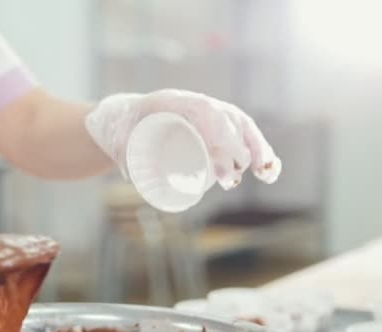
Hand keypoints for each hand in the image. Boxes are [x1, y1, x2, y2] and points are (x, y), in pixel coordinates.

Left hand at [85, 89, 280, 189]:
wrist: (122, 119)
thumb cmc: (120, 133)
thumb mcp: (118, 141)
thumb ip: (124, 155)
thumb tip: (131, 174)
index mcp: (168, 102)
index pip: (202, 110)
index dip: (221, 131)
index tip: (232, 157)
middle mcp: (192, 104)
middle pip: (227, 117)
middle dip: (244, 144)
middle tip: (244, 174)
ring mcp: (205, 113)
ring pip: (239, 125)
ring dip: (257, 148)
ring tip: (266, 174)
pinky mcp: (212, 127)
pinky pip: (239, 133)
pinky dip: (255, 150)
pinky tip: (268, 170)